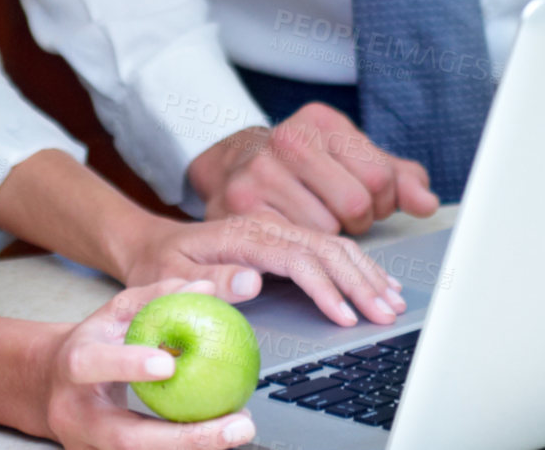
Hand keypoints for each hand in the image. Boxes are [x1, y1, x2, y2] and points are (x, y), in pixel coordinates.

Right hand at [43, 279, 255, 449]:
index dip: (128, 366)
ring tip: (238, 431)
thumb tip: (204, 287)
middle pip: (127, 439)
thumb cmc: (92, 342)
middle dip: (186, 438)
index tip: (169, 363)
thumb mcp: (115, 311)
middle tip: (236, 425)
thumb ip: (157, 297)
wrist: (48, 386)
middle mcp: (76, 415)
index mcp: (74, 365)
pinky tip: (220, 439)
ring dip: (194, 448)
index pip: (93, 365)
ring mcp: (88, 447)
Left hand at [123, 212, 404, 329]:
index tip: (347, 317)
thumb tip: (255, 281)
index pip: (296, 257)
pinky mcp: (282, 239)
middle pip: (324, 248)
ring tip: (393, 301)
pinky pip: (327, 247)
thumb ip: (210, 279)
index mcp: (242, 235)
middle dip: (360, 281)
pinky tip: (376, 281)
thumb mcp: (170, 275)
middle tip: (386, 314)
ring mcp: (276, 231)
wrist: (151, 243)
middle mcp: (265, 228)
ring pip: (332, 245)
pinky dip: (358, 265)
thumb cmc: (159, 264)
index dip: (325, 287)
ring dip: (366, 272)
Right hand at [187, 102, 439, 235]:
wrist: (234, 167)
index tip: (368, 200)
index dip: (383, 201)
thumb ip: (398, 178)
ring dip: (329, 240)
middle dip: (358, 221)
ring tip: (315, 221)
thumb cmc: (307, 167)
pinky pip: (293, 247)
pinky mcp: (241, 206)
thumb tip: (427, 203)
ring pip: (326, 231)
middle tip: (341, 216)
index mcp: (321, 120)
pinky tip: (296, 234)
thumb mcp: (352, 159)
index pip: (380, 177)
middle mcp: (289, 138)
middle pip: (356, 205)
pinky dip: (303, 251)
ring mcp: (261, 171)